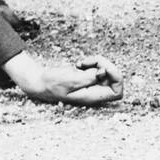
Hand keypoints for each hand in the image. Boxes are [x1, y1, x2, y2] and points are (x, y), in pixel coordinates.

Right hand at [3, 51, 123, 106]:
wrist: (41, 81)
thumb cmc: (53, 83)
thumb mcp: (70, 80)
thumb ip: (88, 78)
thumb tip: (104, 72)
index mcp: (93, 97)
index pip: (118, 92)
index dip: (116, 78)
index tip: (103, 69)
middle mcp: (95, 92)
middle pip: (114, 78)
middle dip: (105, 65)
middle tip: (90, 62)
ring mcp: (93, 84)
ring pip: (107, 70)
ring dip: (97, 62)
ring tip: (81, 63)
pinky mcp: (88, 77)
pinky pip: (98, 67)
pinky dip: (92, 62)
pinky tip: (80, 64)